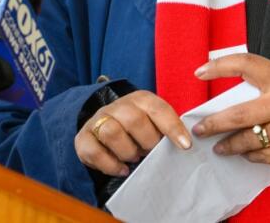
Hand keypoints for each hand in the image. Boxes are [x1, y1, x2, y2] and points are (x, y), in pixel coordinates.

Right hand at [75, 90, 192, 175]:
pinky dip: (110, 164)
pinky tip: (122, 169)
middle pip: (134, 120)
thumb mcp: (154, 122)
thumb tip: (186, 143)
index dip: (172, 127)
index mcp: (141, 99)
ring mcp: (99, 119)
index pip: (158, 109)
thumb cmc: (138, 127)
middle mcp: (118, 106)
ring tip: (135, 157)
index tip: (185, 145)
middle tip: (151, 152)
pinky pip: (94, 151)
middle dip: (147, 141)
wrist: (104, 124)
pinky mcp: (83, 138)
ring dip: (128, 151)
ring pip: (111, 132)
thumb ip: (167, 128)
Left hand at [191, 53, 269, 171]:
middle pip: (238, 115)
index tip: (200, 72)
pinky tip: (248, 154)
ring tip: (221, 147)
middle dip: (213, 125)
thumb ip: (268, 87)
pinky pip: (263, 158)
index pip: (247, 65)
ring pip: (248, 141)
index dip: (220, 66)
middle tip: (200, 130)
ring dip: (230, 146)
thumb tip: (231, 99)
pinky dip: (252, 156)